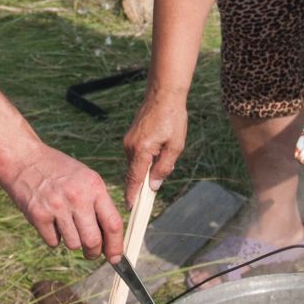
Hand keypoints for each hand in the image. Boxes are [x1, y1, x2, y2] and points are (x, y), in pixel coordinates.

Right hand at [0, 144, 125, 260]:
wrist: (24, 159)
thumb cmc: (58, 170)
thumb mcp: (85, 178)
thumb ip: (99, 204)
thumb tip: (110, 237)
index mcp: (94, 186)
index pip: (113, 224)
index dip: (116, 246)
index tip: (115, 258)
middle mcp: (77, 197)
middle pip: (93, 241)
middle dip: (93, 252)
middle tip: (91, 252)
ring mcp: (57, 206)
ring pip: (73, 245)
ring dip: (72, 243)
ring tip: (66, 227)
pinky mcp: (38, 215)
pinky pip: (53, 242)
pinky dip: (54, 239)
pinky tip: (51, 223)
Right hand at [123, 89, 188, 207]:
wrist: (163, 95)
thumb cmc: (172, 118)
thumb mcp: (175, 146)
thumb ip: (164, 167)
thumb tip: (154, 185)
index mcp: (141, 150)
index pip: (134, 179)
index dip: (133, 196)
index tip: (131, 208)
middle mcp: (130, 147)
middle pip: (135, 173)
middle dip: (146, 179)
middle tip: (162, 173)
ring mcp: (128, 141)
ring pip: (136, 163)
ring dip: (147, 166)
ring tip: (166, 150)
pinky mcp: (130, 136)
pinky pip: (135, 154)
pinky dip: (145, 158)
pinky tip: (159, 147)